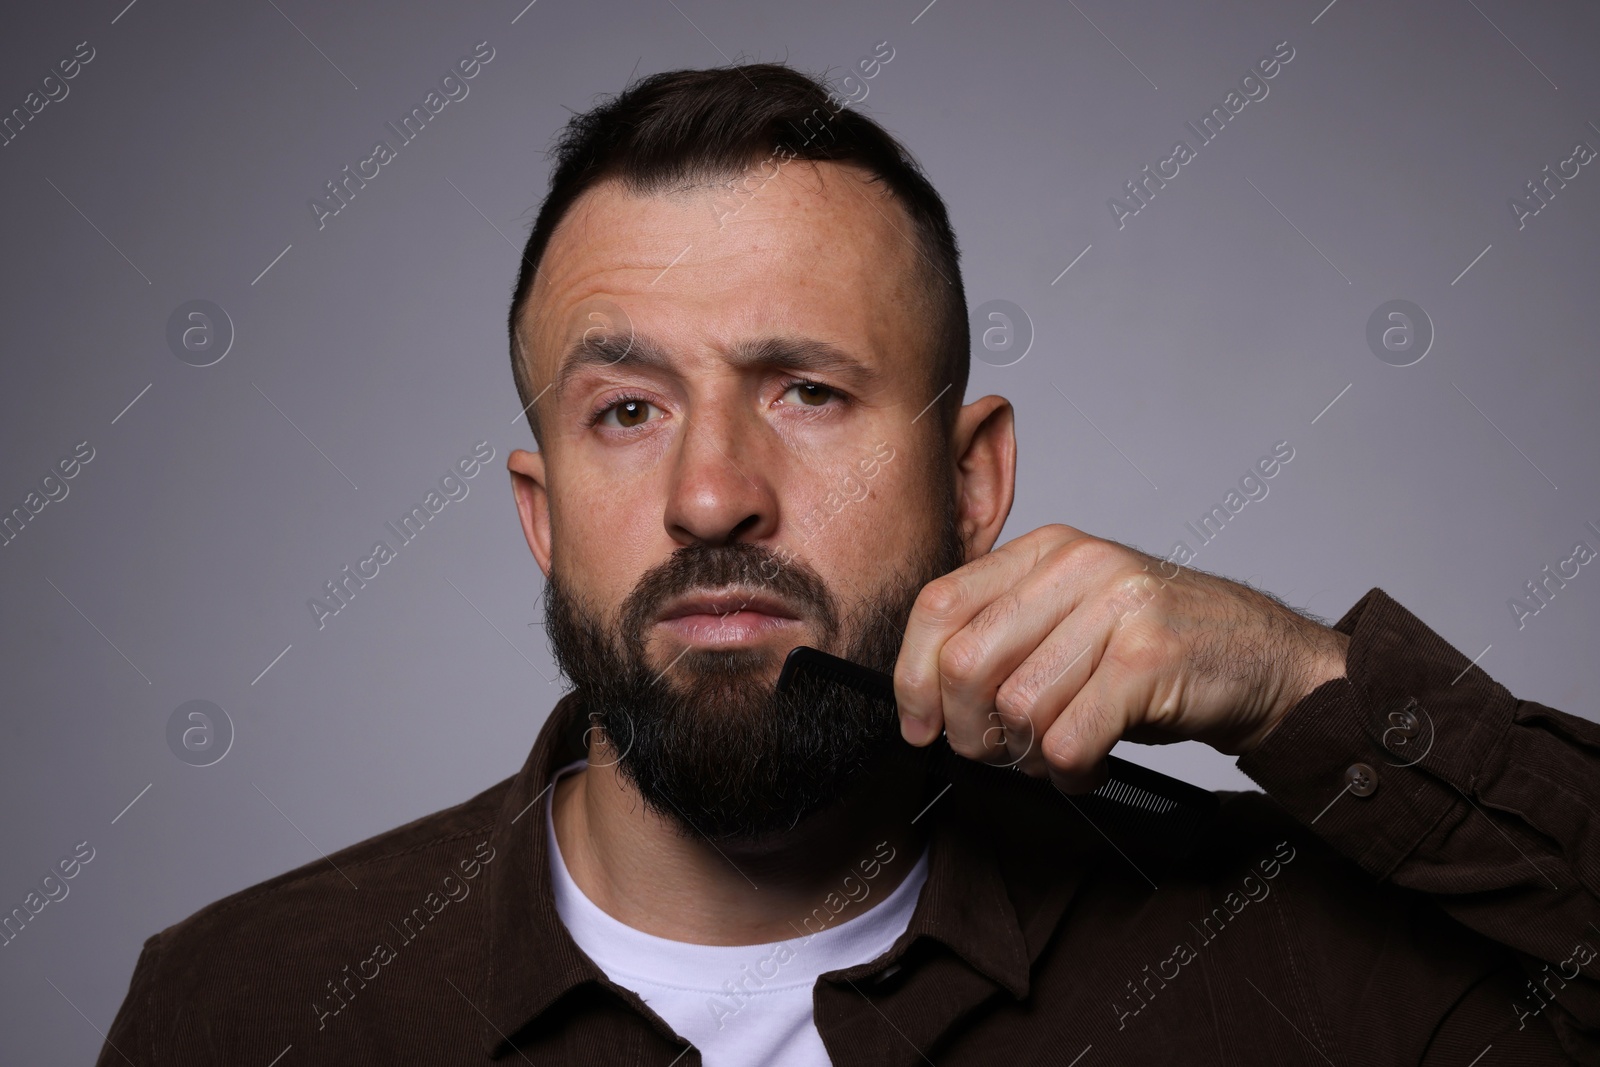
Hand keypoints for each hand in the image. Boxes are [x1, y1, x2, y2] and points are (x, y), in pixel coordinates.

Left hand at [892, 524, 1349, 791]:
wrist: (1268, 660)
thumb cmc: (1157, 651)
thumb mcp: (1072, 619)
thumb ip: (1006, 636)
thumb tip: (925, 700)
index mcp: (1044, 550)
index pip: (939, 605)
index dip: (913, 676)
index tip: (919, 726)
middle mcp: (1077, 565)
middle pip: (967, 661)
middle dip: (968, 729)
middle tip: (996, 754)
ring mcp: (1117, 606)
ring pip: (1017, 705)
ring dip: (1027, 756)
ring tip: (1056, 758)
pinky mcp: (1149, 657)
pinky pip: (1070, 738)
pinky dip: (1070, 772)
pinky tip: (1090, 766)